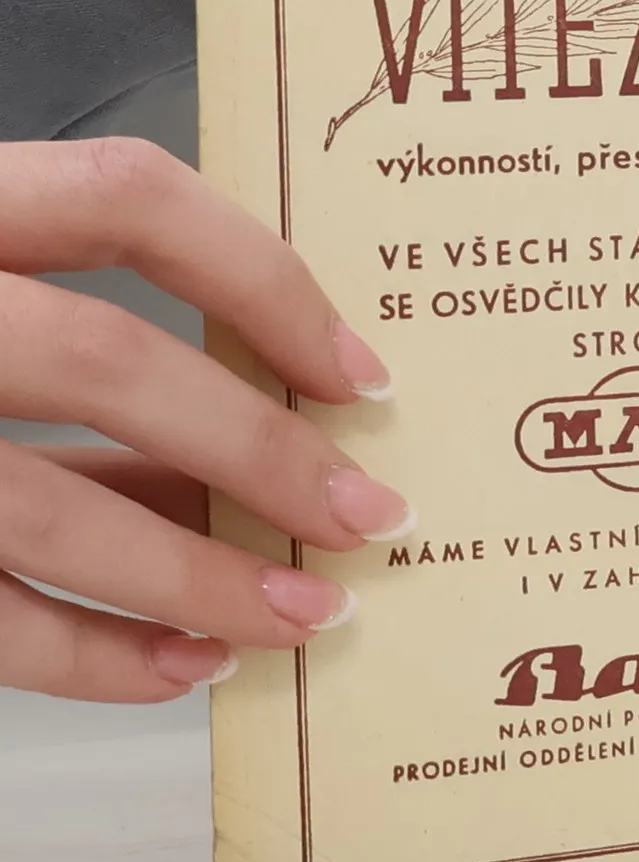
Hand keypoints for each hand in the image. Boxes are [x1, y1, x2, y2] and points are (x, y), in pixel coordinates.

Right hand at [0, 140, 410, 701]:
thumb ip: (83, 342)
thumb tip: (267, 439)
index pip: (127, 194)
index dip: (262, 277)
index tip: (361, 374)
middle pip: (104, 361)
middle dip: (258, 450)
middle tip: (373, 519)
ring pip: (42, 510)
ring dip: (194, 577)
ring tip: (307, 619)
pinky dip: (89, 655)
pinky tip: (182, 668)